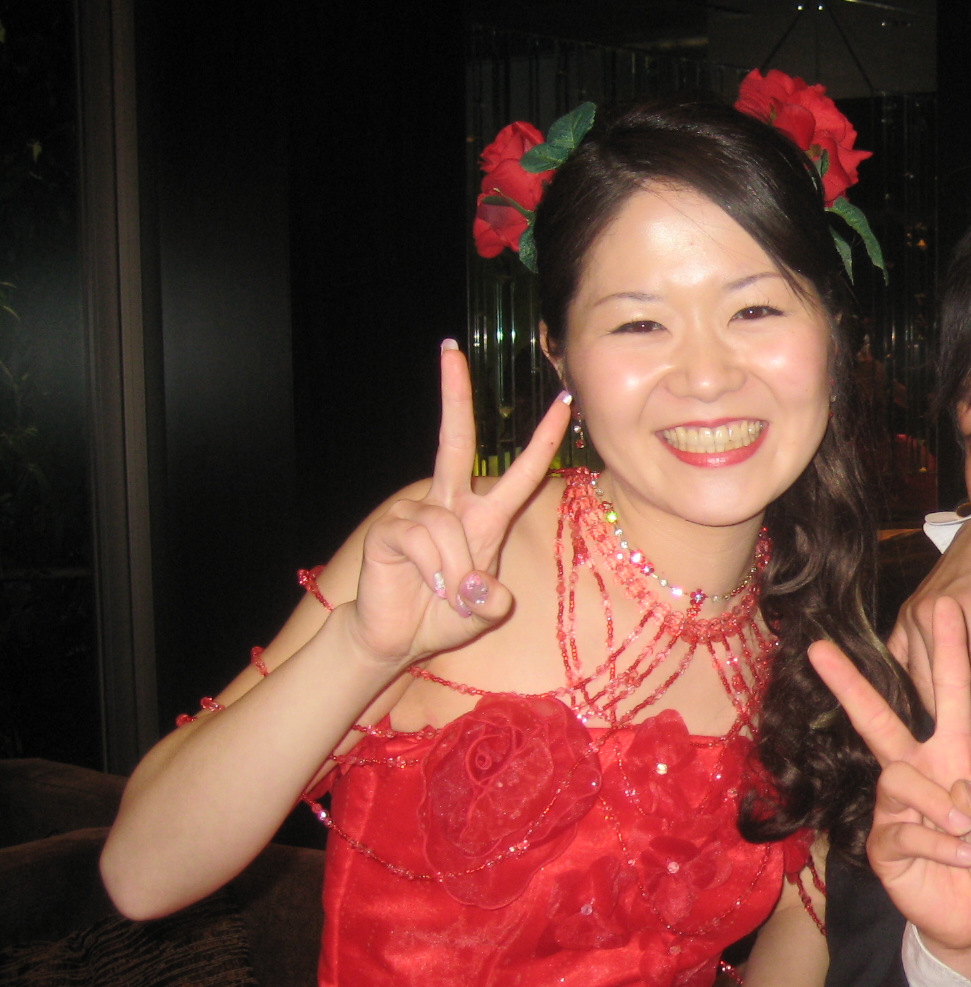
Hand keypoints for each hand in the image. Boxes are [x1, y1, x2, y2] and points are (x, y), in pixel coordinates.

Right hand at [349, 342, 572, 667]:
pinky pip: (422, 539)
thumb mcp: (481, 613)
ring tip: (448, 593)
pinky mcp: (391, 528)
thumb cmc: (442, 616)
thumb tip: (484, 592)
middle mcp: (450, 503)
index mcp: (483, 516)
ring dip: (456, 568)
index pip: (519, 472)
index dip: (542, 440)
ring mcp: (417, 511)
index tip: (563, 403)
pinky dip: (433, 570)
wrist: (395, 636)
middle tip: (450, 350)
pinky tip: (426, 585)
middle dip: (454, 395)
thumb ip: (490, 602)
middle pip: (456, 441)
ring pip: (448, 525)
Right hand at [812, 598, 970, 982]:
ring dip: (938, 806)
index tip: (945, 604)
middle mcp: (917, 773)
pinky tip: (962, 858)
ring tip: (968, 834)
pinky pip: (902, 831)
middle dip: (850, 683)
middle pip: (878, 720)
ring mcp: (894, 809)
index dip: (948, 652)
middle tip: (817, 647)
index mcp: (955, 756)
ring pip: (899, 781)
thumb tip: (960, 795)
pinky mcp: (883, 845)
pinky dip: (939, 846)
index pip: (950, 695)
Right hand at [888, 517, 970, 755]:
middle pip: (946, 682)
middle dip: (967, 720)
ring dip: (941, 711)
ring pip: (921, 678)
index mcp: (964, 610)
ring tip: (962, 740)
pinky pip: (899, 661)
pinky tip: (920, 711)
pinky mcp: (903, 616)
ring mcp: (910, 615)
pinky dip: (909, 686)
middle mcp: (929, 614)